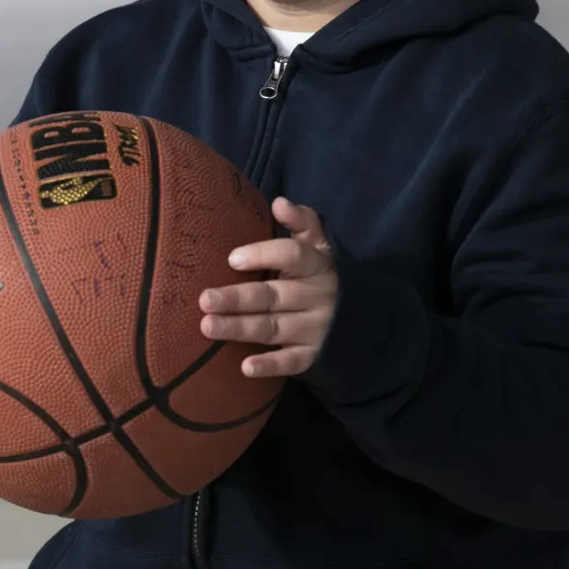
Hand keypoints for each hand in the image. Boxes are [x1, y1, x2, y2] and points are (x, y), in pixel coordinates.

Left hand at [199, 198, 339, 377]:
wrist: (363, 321)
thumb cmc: (323, 276)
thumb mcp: (320, 247)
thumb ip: (303, 223)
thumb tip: (280, 202)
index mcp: (317, 266)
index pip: (292, 256)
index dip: (263, 255)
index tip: (232, 259)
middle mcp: (317, 296)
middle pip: (273, 295)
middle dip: (237, 298)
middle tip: (204, 299)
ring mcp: (315, 328)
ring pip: (274, 327)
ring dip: (240, 328)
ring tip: (208, 326)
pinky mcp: (313, 356)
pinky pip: (291, 362)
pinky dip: (270, 365)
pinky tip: (245, 367)